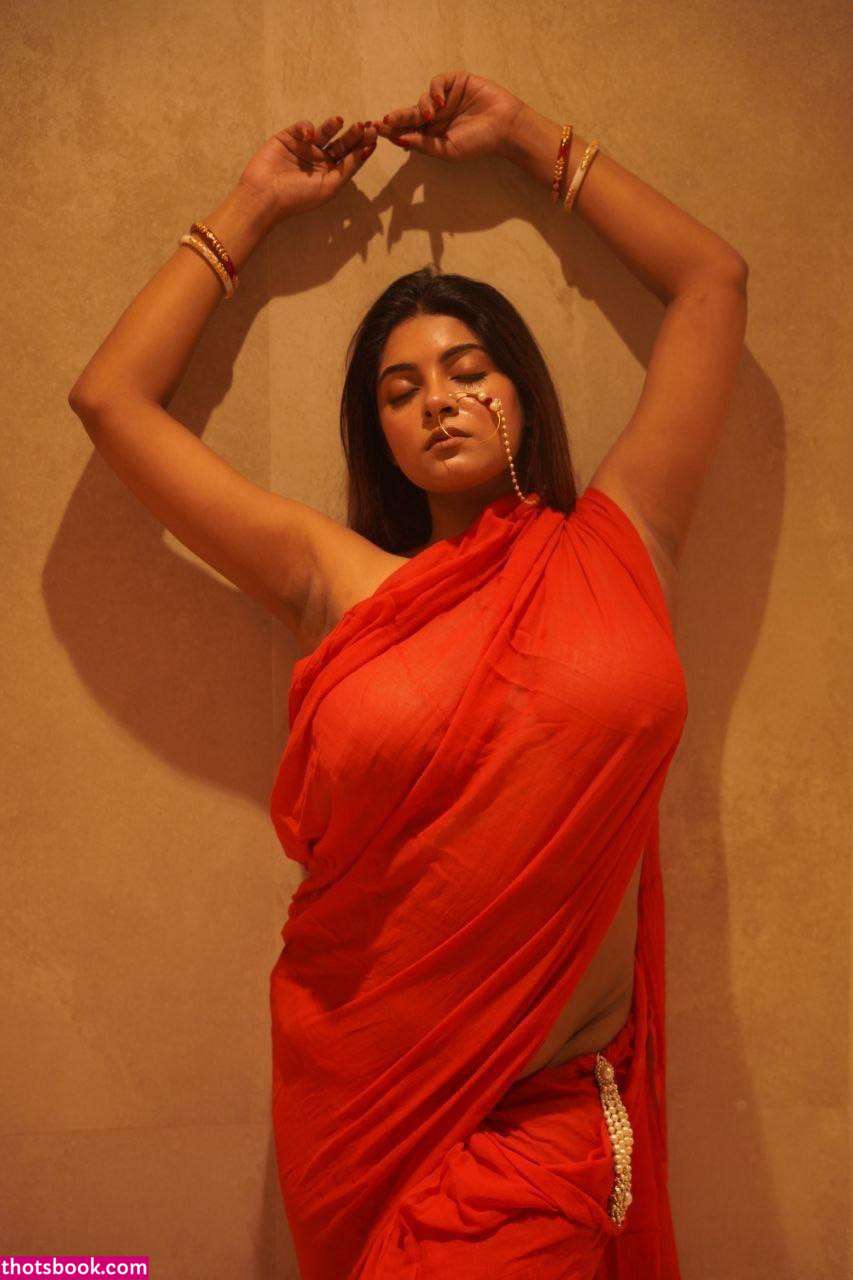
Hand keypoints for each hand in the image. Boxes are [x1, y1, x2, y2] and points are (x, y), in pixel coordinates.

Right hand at [237, 116, 377, 223]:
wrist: (264, 195)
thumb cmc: (298, 197)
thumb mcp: (330, 185)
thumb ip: (349, 167)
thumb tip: (368, 150)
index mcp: (331, 174)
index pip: (351, 157)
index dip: (362, 145)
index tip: (373, 135)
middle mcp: (320, 160)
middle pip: (341, 143)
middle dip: (353, 134)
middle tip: (363, 125)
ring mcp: (305, 148)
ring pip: (324, 132)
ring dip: (333, 125)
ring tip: (340, 121)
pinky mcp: (288, 137)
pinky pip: (303, 127)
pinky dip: (307, 128)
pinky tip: (309, 136)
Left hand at [373, 70, 524, 162]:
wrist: (504, 127)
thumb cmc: (478, 143)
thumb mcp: (447, 150)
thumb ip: (423, 144)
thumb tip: (398, 140)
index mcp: (434, 134)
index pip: (408, 130)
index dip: (392, 130)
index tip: (377, 131)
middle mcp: (437, 116)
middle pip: (410, 114)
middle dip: (397, 117)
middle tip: (384, 121)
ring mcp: (446, 98)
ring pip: (422, 98)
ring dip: (422, 107)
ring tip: (430, 115)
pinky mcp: (456, 82)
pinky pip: (437, 82)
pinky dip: (435, 90)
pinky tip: (439, 102)